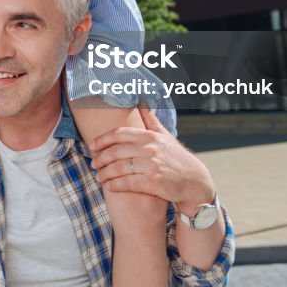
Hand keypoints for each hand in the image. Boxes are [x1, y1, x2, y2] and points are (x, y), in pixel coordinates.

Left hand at [90, 108, 215, 213]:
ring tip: (98, 176)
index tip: (92, 145)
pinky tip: (109, 186)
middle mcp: (150, 149)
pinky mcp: (153, 183)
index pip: (120, 134)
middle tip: (93, 163)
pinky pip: (128, 183)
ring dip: (105, 173)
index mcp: (150, 136)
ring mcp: (152, 166)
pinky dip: (115, 185)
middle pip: (116, 151)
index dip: (103, 139)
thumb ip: (150, 119)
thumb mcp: (165, 135)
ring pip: (119, 167)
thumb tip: (142, 100)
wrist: (195, 181)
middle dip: (101, 157)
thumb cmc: (176, 157)